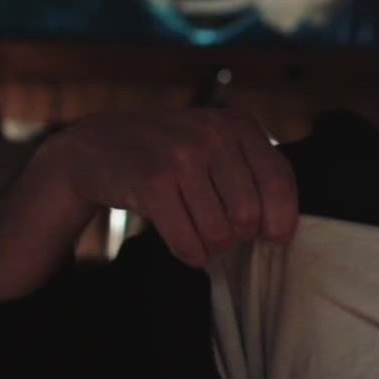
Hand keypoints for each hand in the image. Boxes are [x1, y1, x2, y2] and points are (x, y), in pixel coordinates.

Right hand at [40, 108, 297, 267]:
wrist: (96, 146)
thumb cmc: (171, 154)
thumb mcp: (216, 145)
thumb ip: (254, 174)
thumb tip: (283, 231)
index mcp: (237, 124)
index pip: (279, 181)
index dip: (281, 219)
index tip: (273, 236)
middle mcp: (212, 134)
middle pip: (249, 215)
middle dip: (237, 235)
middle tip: (220, 230)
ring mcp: (180, 156)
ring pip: (219, 233)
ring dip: (211, 247)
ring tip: (198, 233)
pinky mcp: (151, 183)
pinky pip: (188, 242)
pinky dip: (190, 254)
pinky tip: (184, 245)